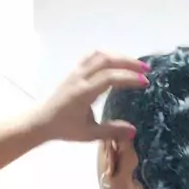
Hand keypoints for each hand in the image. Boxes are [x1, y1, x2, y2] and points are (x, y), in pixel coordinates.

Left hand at [33, 51, 149, 142]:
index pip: (110, 77)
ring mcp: (77, 71)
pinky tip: (117, 63)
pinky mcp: (75, 70)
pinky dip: (108, 56)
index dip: (129, 78)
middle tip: (146, 70)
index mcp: (84, 92)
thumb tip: (133, 130)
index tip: (145, 82)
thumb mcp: (89, 134)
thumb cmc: (65, 128)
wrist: (42, 120)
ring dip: (119, 56)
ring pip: (100, 54)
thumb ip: (111, 131)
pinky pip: (93, 56)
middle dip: (128, 62)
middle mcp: (80, 77)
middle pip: (106, 59)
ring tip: (135, 65)